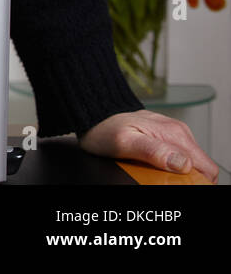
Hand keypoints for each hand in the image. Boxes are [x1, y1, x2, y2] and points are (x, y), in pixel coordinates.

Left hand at [78, 110, 218, 180]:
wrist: (95, 116)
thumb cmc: (104, 128)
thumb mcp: (124, 142)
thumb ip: (154, 151)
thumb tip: (181, 163)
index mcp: (174, 133)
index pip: (206, 167)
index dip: (195, 181)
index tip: (175, 183)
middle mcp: (178, 132)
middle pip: (198, 167)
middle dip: (183, 177)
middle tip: (157, 177)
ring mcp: (172, 135)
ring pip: (187, 164)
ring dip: (174, 172)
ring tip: (151, 170)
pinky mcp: (165, 139)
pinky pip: (175, 159)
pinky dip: (166, 166)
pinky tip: (150, 165)